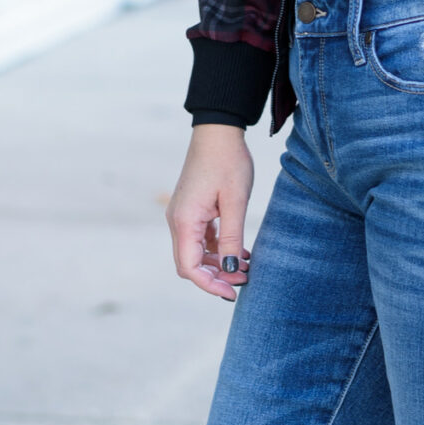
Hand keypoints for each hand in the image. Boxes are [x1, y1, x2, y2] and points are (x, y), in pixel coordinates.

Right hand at [167, 126, 253, 299]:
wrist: (218, 132)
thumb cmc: (228, 162)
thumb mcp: (235, 202)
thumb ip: (231, 238)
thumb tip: (229, 269)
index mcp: (184, 221)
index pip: (189, 267)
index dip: (209, 284)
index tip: (232, 292)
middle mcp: (177, 221)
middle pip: (189, 263)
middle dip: (215, 277)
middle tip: (244, 281)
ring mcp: (183, 216)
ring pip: (195, 253)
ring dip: (218, 264)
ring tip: (246, 268)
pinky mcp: (191, 210)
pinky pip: (200, 239)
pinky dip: (217, 249)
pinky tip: (240, 252)